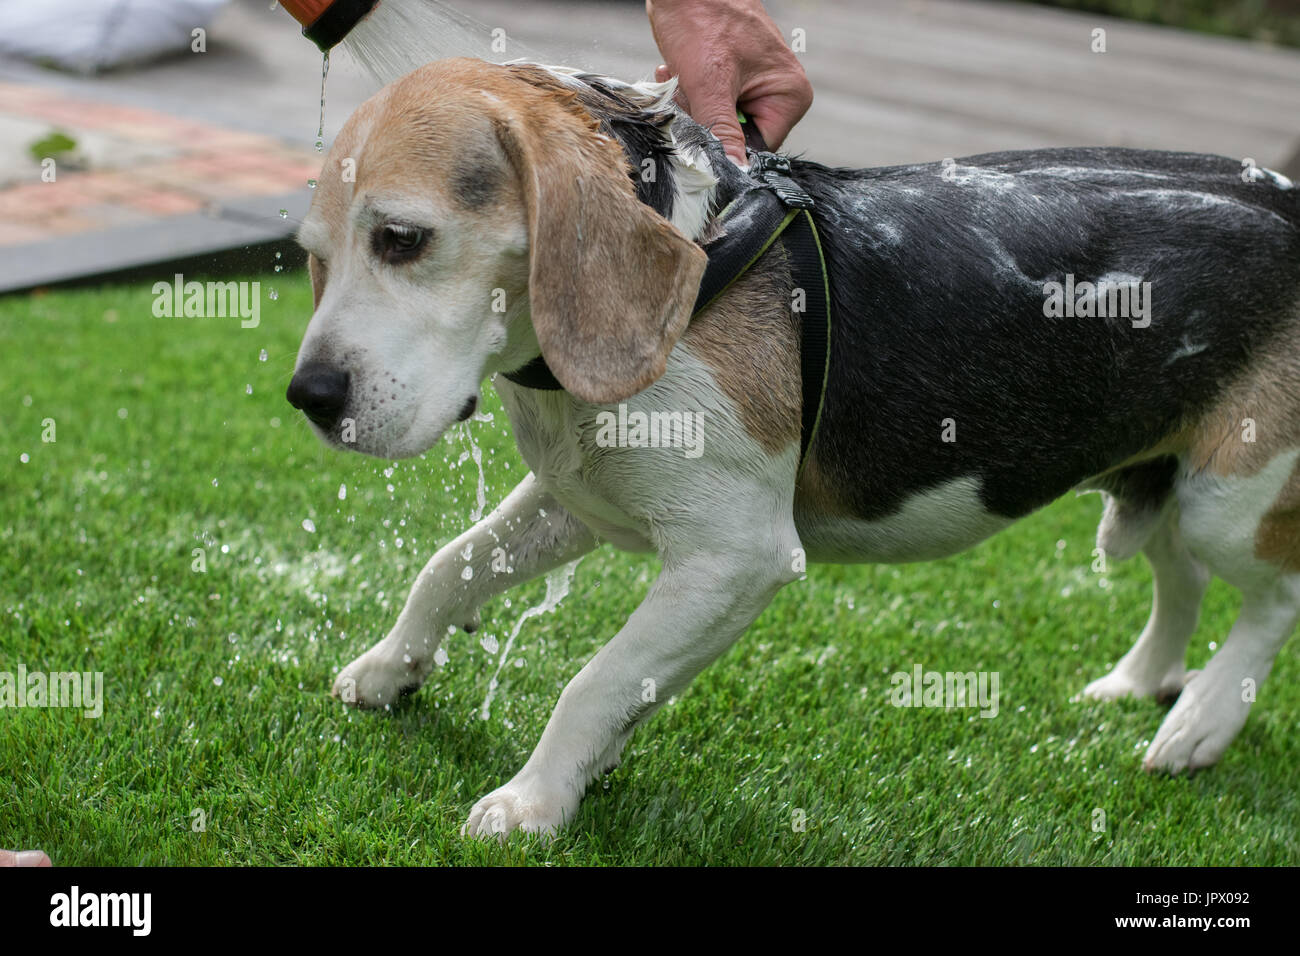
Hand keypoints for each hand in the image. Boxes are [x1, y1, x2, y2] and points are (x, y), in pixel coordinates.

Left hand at [647, 0, 812, 165]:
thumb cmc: (705, 19)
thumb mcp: (710, 84)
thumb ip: (721, 131)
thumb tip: (731, 172)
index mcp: (789, 97)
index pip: (760, 149)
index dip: (727, 145)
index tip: (701, 129)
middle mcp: (779, 93)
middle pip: (737, 136)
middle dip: (705, 121)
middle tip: (687, 96)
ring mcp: (756, 84)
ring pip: (718, 121)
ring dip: (692, 105)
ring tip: (681, 77)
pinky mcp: (733, 78)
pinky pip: (710, 103)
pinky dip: (689, 92)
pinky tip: (677, 71)